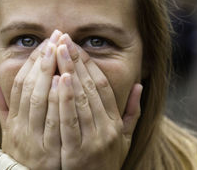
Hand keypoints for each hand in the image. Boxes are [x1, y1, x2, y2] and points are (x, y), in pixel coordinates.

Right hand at [0, 30, 62, 169]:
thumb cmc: (26, 155)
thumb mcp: (9, 133)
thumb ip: (3, 108)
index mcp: (14, 121)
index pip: (20, 85)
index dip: (32, 62)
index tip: (44, 44)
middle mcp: (22, 129)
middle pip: (30, 88)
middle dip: (44, 60)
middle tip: (55, 37)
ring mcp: (37, 140)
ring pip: (41, 100)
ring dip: (50, 73)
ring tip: (61, 50)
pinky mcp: (54, 152)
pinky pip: (56, 121)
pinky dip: (59, 99)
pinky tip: (66, 79)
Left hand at [56, 34, 141, 169]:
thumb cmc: (105, 162)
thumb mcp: (124, 140)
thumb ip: (132, 113)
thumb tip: (139, 86)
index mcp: (115, 123)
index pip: (103, 86)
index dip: (89, 64)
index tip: (76, 46)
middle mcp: (107, 129)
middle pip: (90, 87)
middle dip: (76, 61)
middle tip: (63, 39)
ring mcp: (92, 141)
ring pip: (81, 100)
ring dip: (68, 72)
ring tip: (57, 50)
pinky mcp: (76, 153)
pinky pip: (69, 121)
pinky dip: (64, 99)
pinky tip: (57, 80)